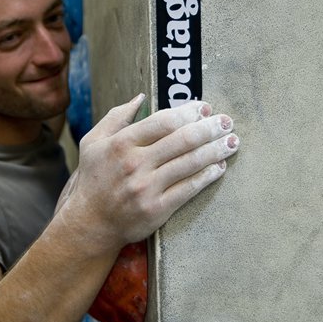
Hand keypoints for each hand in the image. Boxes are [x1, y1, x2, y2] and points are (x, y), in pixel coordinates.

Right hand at [58, 95, 239, 249]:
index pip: (164, 121)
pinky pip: (189, 188)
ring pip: (190, 163)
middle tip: (226, 122)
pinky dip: (208, 176)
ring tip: (232, 142)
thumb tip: (141, 98)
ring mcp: (147, 188)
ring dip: (216, 150)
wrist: (90, 223)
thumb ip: (117, 117)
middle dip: (210, 128)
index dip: (189, 112)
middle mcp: (135, 164)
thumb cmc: (93, 179)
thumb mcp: (93, 143)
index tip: (204, 108)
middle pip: (183, 140)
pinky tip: (220, 167)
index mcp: (121, 144)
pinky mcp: (157, 209)